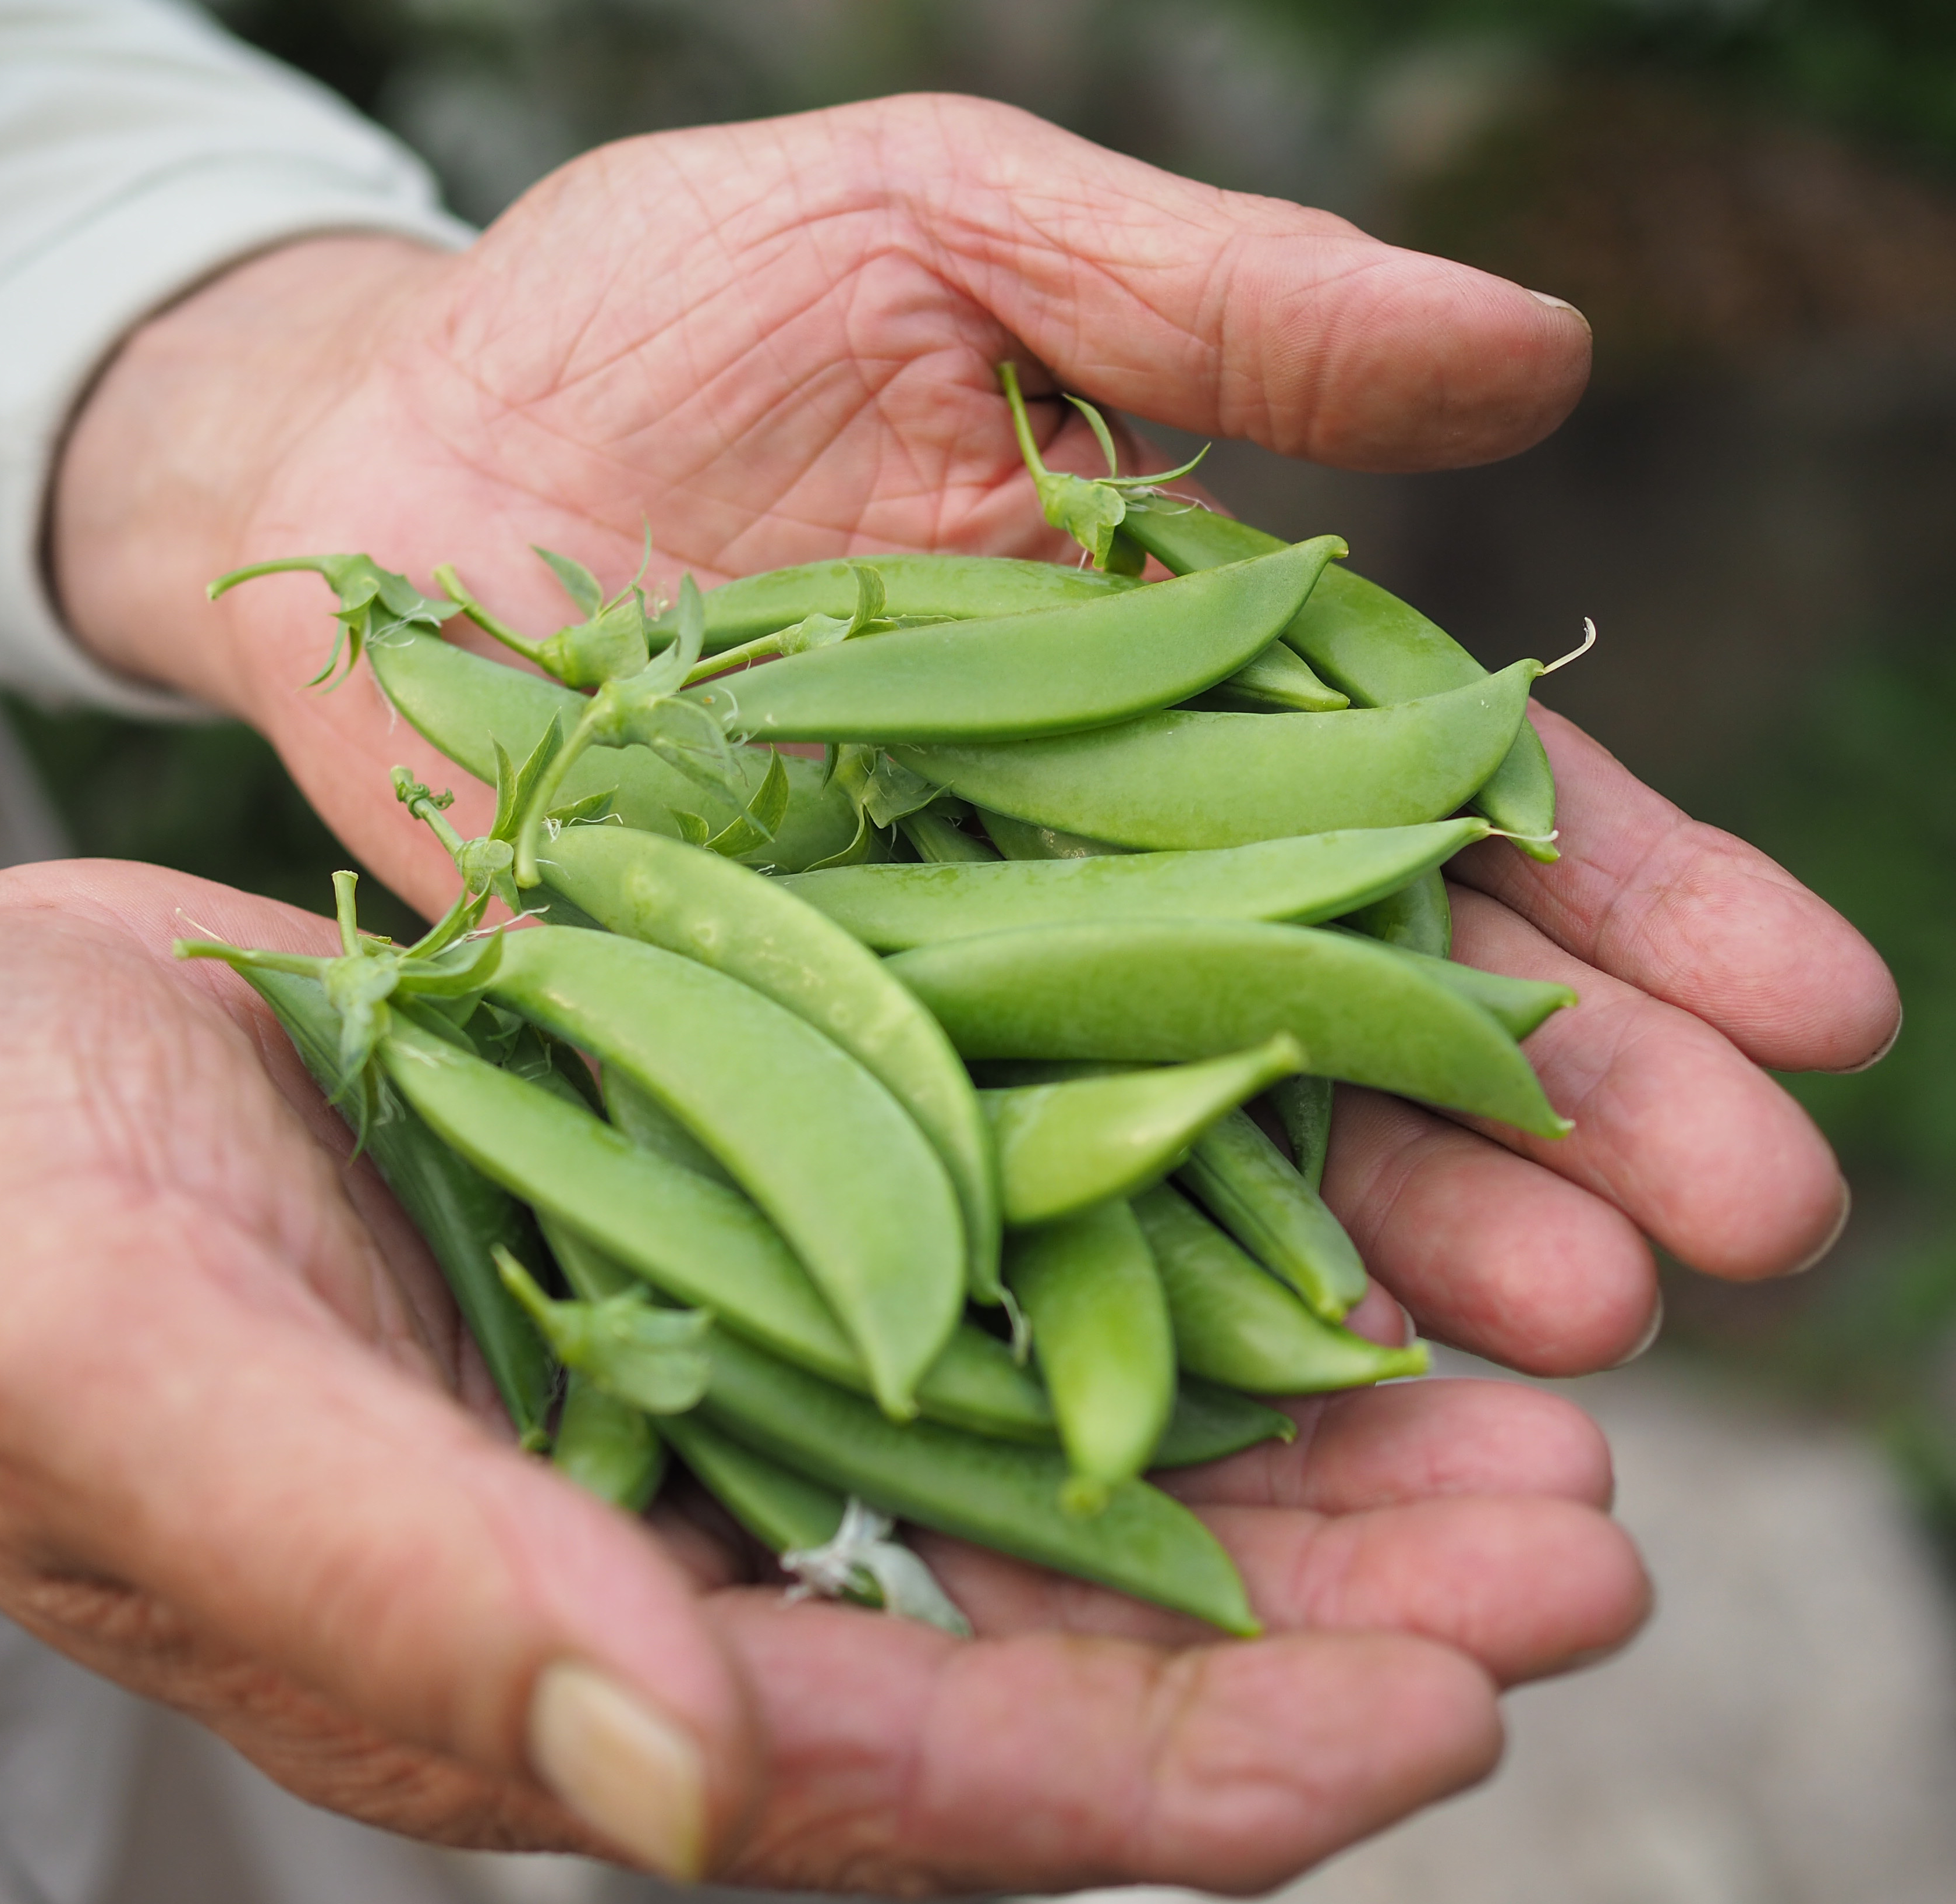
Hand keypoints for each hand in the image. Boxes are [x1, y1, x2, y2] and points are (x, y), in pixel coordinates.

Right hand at [0, 861, 1643, 1890]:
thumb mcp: (146, 1389)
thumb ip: (393, 1580)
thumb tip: (667, 1781)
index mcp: (557, 1653)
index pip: (931, 1762)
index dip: (1196, 1757)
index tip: (1446, 1719)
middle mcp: (672, 1529)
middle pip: (1053, 1606)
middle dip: (1328, 1596)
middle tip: (1580, 1535)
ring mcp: (706, 1353)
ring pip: (1059, 1423)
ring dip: (1290, 1417)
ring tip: (1530, 1379)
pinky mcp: (708, 1195)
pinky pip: (977, 1242)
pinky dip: (1148, 1233)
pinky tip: (1299, 1182)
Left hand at [47, 92, 1898, 1373]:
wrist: (378, 460)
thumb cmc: (650, 318)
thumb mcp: (943, 232)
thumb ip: (1217, 304)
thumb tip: (1544, 357)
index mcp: (1177, 670)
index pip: (1447, 799)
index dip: (1635, 901)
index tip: (1814, 1010)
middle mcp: (1094, 857)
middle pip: (1369, 998)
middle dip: (1571, 1109)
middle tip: (1752, 1225)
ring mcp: (954, 985)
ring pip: (1210, 1133)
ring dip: (1400, 1235)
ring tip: (1579, 1329)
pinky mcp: (800, 1070)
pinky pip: (974, 1198)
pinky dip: (1114, 1288)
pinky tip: (1279, 1384)